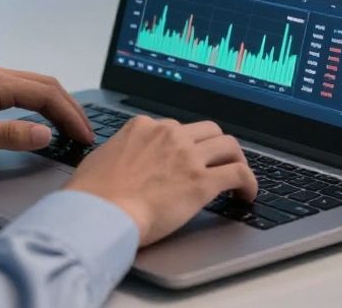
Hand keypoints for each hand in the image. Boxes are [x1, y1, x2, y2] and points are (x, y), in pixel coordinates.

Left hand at [0, 63, 94, 165]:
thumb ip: (10, 136)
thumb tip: (46, 133)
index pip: (46, 95)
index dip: (70, 116)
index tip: (85, 137)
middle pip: (45, 84)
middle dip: (69, 108)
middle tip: (85, 134)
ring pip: (33, 84)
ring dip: (55, 104)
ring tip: (70, 128)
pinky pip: (20, 88)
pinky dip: (39, 101)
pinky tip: (42, 117)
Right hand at [64, 116, 256, 246]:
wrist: (99, 213)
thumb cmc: (92, 194)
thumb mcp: (100, 158)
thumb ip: (119, 152)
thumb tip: (122, 161)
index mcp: (143, 127)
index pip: (176, 127)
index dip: (186, 144)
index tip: (189, 158)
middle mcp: (168, 134)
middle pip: (208, 130)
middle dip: (216, 147)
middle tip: (218, 164)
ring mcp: (187, 156)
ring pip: (229, 146)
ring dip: (236, 161)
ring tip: (238, 178)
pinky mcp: (202, 181)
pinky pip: (239, 173)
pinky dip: (249, 183)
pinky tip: (246, 195)